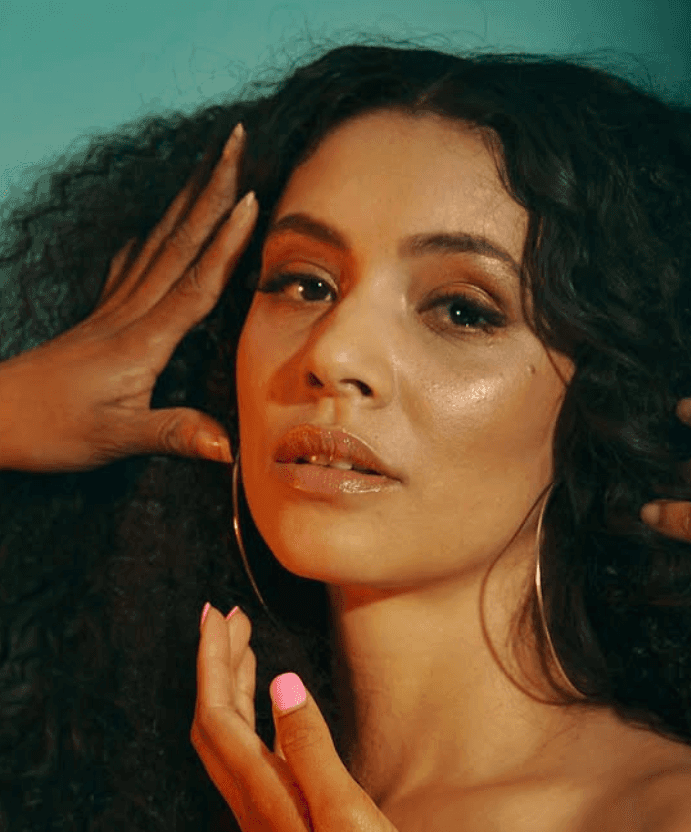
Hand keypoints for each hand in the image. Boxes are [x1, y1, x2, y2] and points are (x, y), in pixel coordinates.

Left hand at [0, 123, 256, 472]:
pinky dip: (151, 238)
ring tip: (210, 163)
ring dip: (188, 201)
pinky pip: (132, 266)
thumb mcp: (114, 439)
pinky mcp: (99, 319)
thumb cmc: (50, 429)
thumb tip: (228, 444)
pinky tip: (155, 226)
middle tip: (234, 141)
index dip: (227, 243)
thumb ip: (173, 434)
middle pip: (180, 243)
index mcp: (142, 341)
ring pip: (159, 244)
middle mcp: (129, 315)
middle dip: (211, 189)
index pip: (195, 282)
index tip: (253, 197)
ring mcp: (112, 312)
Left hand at [191, 603, 436, 831]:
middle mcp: (255, 808)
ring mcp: (270, 826)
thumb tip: (281, 682)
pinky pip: (256, 767)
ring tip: (246, 655)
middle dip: (218, 668)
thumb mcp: (345, 812)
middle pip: (215, 726)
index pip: (218, 714)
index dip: (214, 661)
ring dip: (233, 694)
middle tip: (230, 622)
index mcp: (263, 795)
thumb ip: (311, 746)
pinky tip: (277, 722)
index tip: (218, 614)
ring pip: (232, 746)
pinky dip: (257, 728)